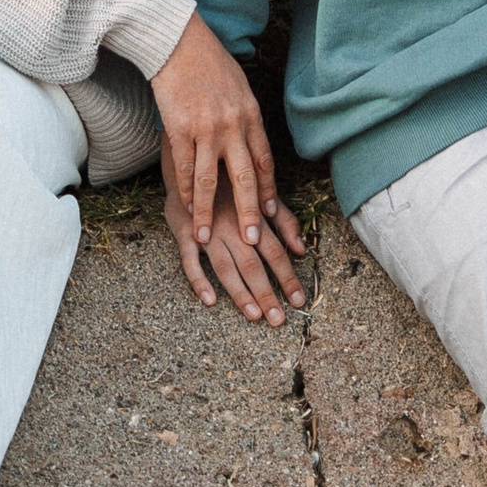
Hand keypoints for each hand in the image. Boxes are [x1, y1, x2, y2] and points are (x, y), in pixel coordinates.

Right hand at [151, 9, 304, 318]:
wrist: (178, 41)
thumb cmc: (208, 62)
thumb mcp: (239, 88)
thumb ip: (245, 118)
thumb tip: (252, 142)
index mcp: (251, 116)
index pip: (265, 162)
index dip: (268, 191)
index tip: (272, 216)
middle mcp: (233, 125)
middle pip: (244, 177)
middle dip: (249, 213)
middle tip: (253, 241)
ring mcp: (205, 128)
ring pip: (209, 181)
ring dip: (208, 213)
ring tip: (208, 238)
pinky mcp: (178, 128)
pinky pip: (182, 168)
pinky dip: (184, 192)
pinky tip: (185, 210)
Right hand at [171, 193, 307, 326]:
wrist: (193, 166)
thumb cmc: (232, 187)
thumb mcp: (262, 198)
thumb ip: (284, 222)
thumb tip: (302, 250)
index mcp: (253, 220)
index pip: (275, 253)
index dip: (287, 278)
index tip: (298, 301)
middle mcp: (232, 227)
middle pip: (252, 265)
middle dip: (267, 294)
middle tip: (278, 320)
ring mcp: (207, 231)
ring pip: (225, 267)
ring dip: (240, 293)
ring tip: (254, 315)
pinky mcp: (184, 233)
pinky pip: (190, 261)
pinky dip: (199, 280)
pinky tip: (210, 300)